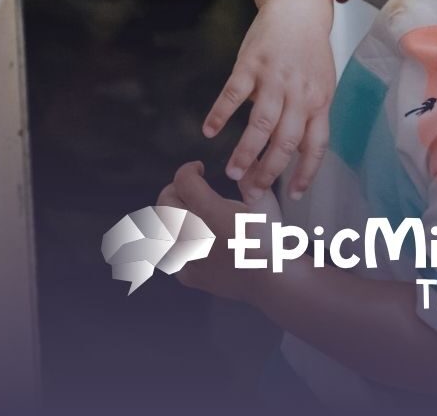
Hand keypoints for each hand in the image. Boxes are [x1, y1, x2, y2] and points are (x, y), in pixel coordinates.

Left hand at [157, 162, 270, 303]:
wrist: (272, 279)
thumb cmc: (270, 239)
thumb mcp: (263, 199)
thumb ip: (248, 174)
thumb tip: (240, 157)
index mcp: (212, 214)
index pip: (183, 181)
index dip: (189, 169)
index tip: (199, 168)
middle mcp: (195, 236)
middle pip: (166, 202)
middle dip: (176, 188)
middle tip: (190, 187)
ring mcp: (189, 258)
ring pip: (163, 227)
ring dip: (172, 214)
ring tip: (189, 211)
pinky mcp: (189, 275)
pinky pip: (171, 253)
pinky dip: (176, 242)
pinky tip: (191, 238)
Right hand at [203, 0, 334, 201]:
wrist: (298, 10)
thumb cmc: (309, 53)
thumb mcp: (320, 85)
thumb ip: (307, 117)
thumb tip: (290, 154)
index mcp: (319, 102)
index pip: (316, 145)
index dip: (306, 172)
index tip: (294, 196)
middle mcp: (300, 94)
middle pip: (285, 141)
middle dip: (268, 172)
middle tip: (250, 194)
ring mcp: (275, 78)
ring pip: (261, 124)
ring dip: (245, 151)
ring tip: (232, 173)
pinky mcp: (251, 63)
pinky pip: (234, 94)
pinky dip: (221, 114)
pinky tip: (209, 131)